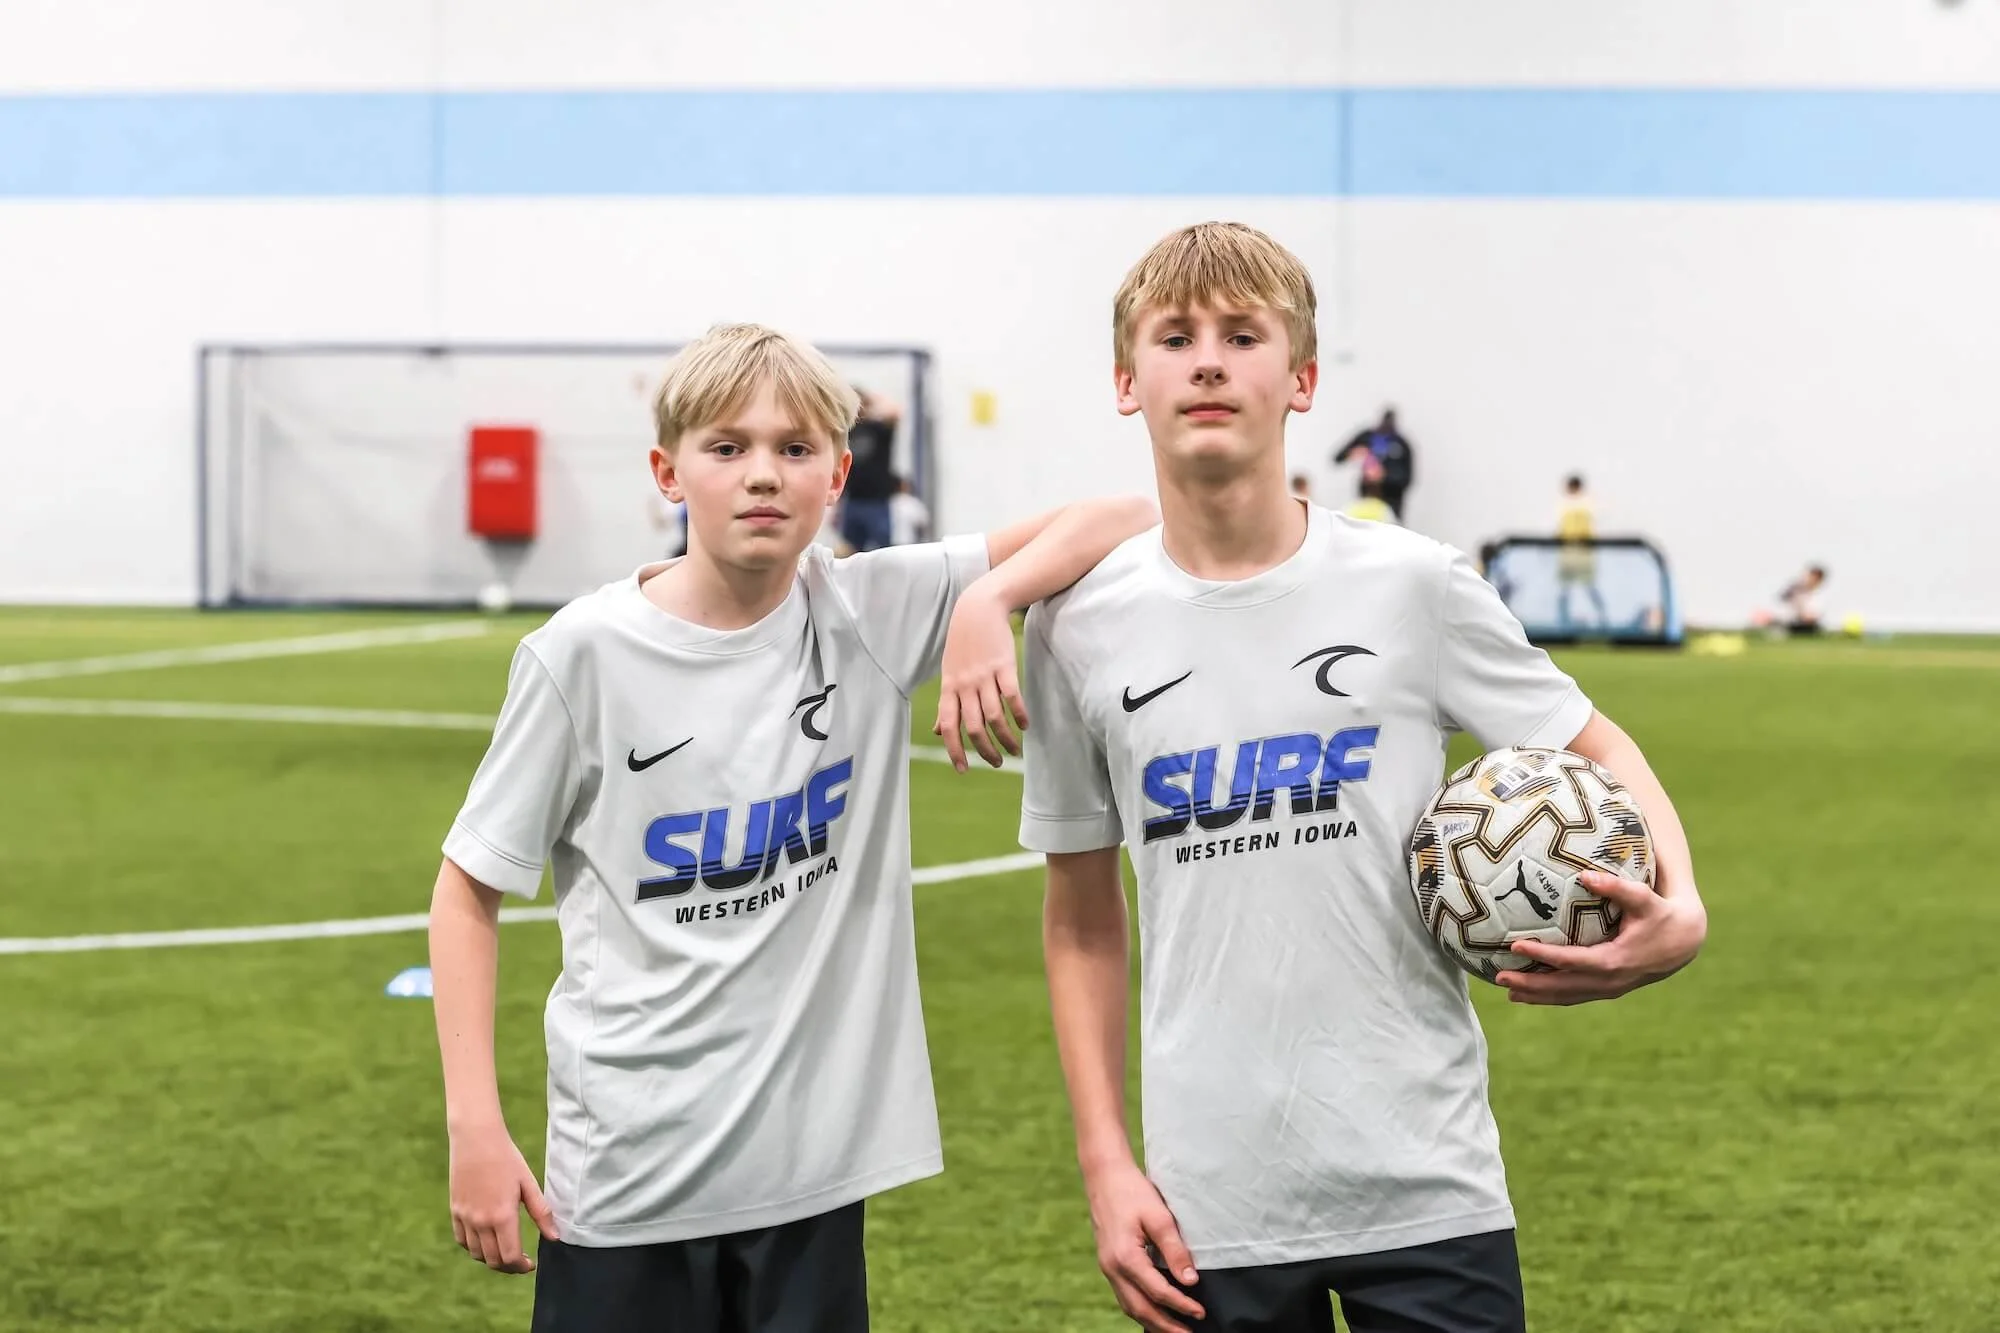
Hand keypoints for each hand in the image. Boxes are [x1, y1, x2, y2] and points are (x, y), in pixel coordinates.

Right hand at [449, 1123, 557, 1272]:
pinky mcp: (455, 1211)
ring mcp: (465, 1218)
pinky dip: (474, 1247)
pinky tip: (486, 1240)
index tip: (530, 1264)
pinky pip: (462, 1240)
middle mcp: (481, 1222)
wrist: (476, 1139)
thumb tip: (555, 1237)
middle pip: (493, 1260)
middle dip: (508, 1266)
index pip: (510, 1257)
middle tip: (520, 1261)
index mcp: (502, 1216)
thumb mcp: (528, 1184)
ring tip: (505, 1250)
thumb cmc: (507, 1158)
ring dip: (491, 1258)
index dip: (521, 1267)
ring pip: (476, 1254)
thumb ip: (541, 1213)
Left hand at [933, 584, 1026, 771]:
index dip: (954, 751)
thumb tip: (938, 731)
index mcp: (949, 689)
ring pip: (994, 717)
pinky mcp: (1004, 666)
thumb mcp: (949, 673)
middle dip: (985, 751)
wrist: (978, 608)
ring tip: (1014, 750)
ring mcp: (984, 676)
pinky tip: (1025, 725)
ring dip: (1005, 738)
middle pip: (974, 728)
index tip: (963, 770)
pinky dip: (1019, 715)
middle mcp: (965, 685)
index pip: (948, 727)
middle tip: (996, 763)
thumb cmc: (963, 643)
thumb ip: (947, 704)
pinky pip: (1012, 697)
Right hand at [1083, 1161, 1205, 1332]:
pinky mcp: (1108, 1263)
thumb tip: (1191, 1281)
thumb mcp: (1159, 1217)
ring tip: (1174, 1330)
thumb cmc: (1133, 1192)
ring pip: (1129, 1306)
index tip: (1201, 1312)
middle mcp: (1112, 1268)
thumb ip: (1175, 1250)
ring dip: (1152, 1321)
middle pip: (1140, 1308)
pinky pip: (1124, 1295)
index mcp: (1125, 1258)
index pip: (1158, 1292)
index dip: (1181, 1305)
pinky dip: (1140, 1308)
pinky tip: (1154, 1311)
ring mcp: (1107, 1267)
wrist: (1104, 1175)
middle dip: (1165, 1325)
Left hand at [1500, 870, 1706, 1004]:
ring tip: (1507, 990)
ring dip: (1537, 995)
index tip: (1515, 946)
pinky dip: (1552, 997)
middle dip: (1531, 983)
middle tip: (1499, 976)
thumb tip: (1585, 874)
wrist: (1685, 942)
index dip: (1543, 955)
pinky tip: (1530, 994)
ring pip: (1567, 997)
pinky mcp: (1609, 990)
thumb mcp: (1643, 898)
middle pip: (1563, 987)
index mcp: (1615, 960)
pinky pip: (1575, 996)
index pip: (1571, 960)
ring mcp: (1609, 989)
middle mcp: (1610, 980)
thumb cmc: (1661, 914)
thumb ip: (1616, 887)